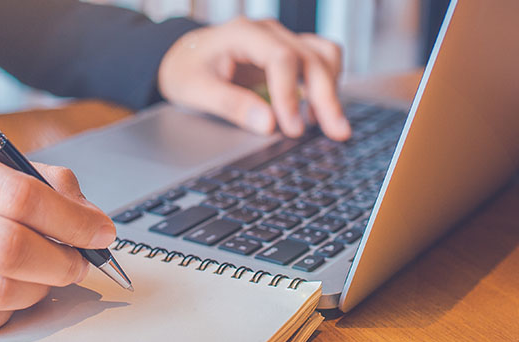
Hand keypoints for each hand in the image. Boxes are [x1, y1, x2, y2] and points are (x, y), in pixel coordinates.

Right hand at [0, 133, 115, 336]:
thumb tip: (88, 217)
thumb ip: (37, 181)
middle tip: (76, 262)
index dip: (72, 221)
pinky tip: (8, 295)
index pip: (21, 195)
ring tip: (44, 277)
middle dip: (60, 263)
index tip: (100, 232)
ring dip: (37, 291)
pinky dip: (6, 314)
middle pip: (9, 249)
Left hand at [158, 18, 351, 139]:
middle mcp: (269, 32)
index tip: (292, 128)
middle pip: (311, 57)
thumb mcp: (196, 90)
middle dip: (326, 97)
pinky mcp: (289, 53)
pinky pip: (321, 60)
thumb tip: (268, 125)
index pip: (281, 58)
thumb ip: (231, 105)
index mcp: (243, 33)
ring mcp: (282, 40)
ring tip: (329, 125)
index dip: (290, 95)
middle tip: (336, 132)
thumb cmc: (186, 70)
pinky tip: (318, 112)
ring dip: (332, 89)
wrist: (183, 57)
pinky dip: (327, 83)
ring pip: (324, 55)